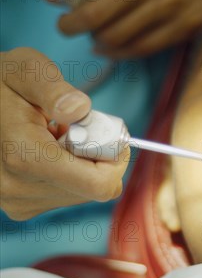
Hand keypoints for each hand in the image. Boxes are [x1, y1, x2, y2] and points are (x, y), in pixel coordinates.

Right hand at [0, 47, 128, 219]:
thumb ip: (53, 89)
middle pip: (94, 189)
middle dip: (96, 157)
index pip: (98, 184)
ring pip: (82, 194)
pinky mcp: (20, 207)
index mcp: (23, 157)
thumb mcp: (24, 70)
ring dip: (80, 165)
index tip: (106, 131)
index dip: (114, 158)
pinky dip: (66, 173)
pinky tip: (44, 151)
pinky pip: (66, 195)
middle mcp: (17, 189)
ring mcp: (17, 202)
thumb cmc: (2, 83)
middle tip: (75, 128)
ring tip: (53, 137)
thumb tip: (80, 109)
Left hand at [11, 0, 201, 58]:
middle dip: (72, 23)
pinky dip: (121, 52)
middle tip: (67, 25)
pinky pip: (143, 48)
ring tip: (92, 39)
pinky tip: (111, 48)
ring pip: (118, 35)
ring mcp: (166, 8)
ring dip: (97, 40)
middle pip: (94, 13)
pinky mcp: (182, 27)